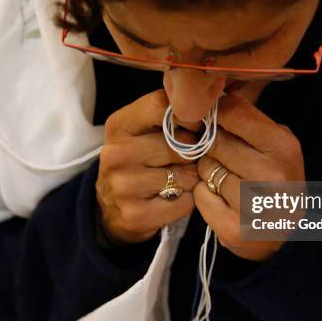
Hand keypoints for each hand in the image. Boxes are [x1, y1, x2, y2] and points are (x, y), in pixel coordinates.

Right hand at [96, 90, 199, 243]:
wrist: (111, 208)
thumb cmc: (138, 162)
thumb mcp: (142, 131)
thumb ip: (169, 116)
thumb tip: (210, 111)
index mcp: (119, 126)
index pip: (161, 106)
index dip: (190, 116)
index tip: (198, 127)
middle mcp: (116, 154)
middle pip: (180, 145)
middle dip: (193, 153)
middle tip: (186, 160)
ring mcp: (124, 186)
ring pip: (186, 175)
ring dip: (191, 179)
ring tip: (177, 180)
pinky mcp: (136, 214)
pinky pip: (185, 202)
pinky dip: (187, 201)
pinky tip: (173, 199)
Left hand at [194, 94, 305, 260]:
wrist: (284, 233)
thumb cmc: (275, 180)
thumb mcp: (273, 143)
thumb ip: (247, 118)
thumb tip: (212, 92)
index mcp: (283, 146)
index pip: (232, 112)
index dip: (214, 113)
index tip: (211, 119)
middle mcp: (272, 175)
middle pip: (214, 141)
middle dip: (211, 146)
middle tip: (224, 157)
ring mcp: (253, 205)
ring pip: (205, 168)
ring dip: (207, 171)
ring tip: (226, 179)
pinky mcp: (234, 228)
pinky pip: (200, 195)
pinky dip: (205, 195)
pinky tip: (221, 199)